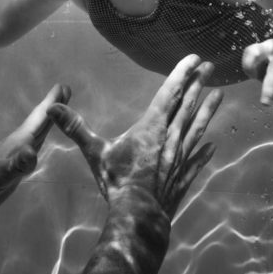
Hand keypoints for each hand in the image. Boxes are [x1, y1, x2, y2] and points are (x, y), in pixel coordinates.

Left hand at [0, 84, 70, 231]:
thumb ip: (15, 166)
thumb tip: (32, 151)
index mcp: (15, 145)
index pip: (37, 121)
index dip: (50, 105)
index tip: (63, 87)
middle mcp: (15, 148)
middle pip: (37, 124)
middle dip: (51, 109)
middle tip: (65, 91)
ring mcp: (11, 160)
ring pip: (33, 136)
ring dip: (45, 124)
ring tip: (57, 114)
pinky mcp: (9, 172)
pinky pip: (28, 153)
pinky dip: (36, 146)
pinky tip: (36, 148)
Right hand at [48, 54, 222, 216]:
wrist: (139, 214)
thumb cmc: (117, 181)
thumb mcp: (94, 152)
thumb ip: (76, 128)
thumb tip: (52, 109)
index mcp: (152, 127)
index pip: (170, 93)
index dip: (182, 74)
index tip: (194, 59)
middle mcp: (171, 137)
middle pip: (187, 105)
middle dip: (199, 84)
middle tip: (210, 67)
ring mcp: (181, 157)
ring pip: (198, 127)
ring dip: (208, 110)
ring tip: (220, 94)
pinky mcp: (183, 176)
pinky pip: (197, 160)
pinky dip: (205, 152)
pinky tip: (213, 145)